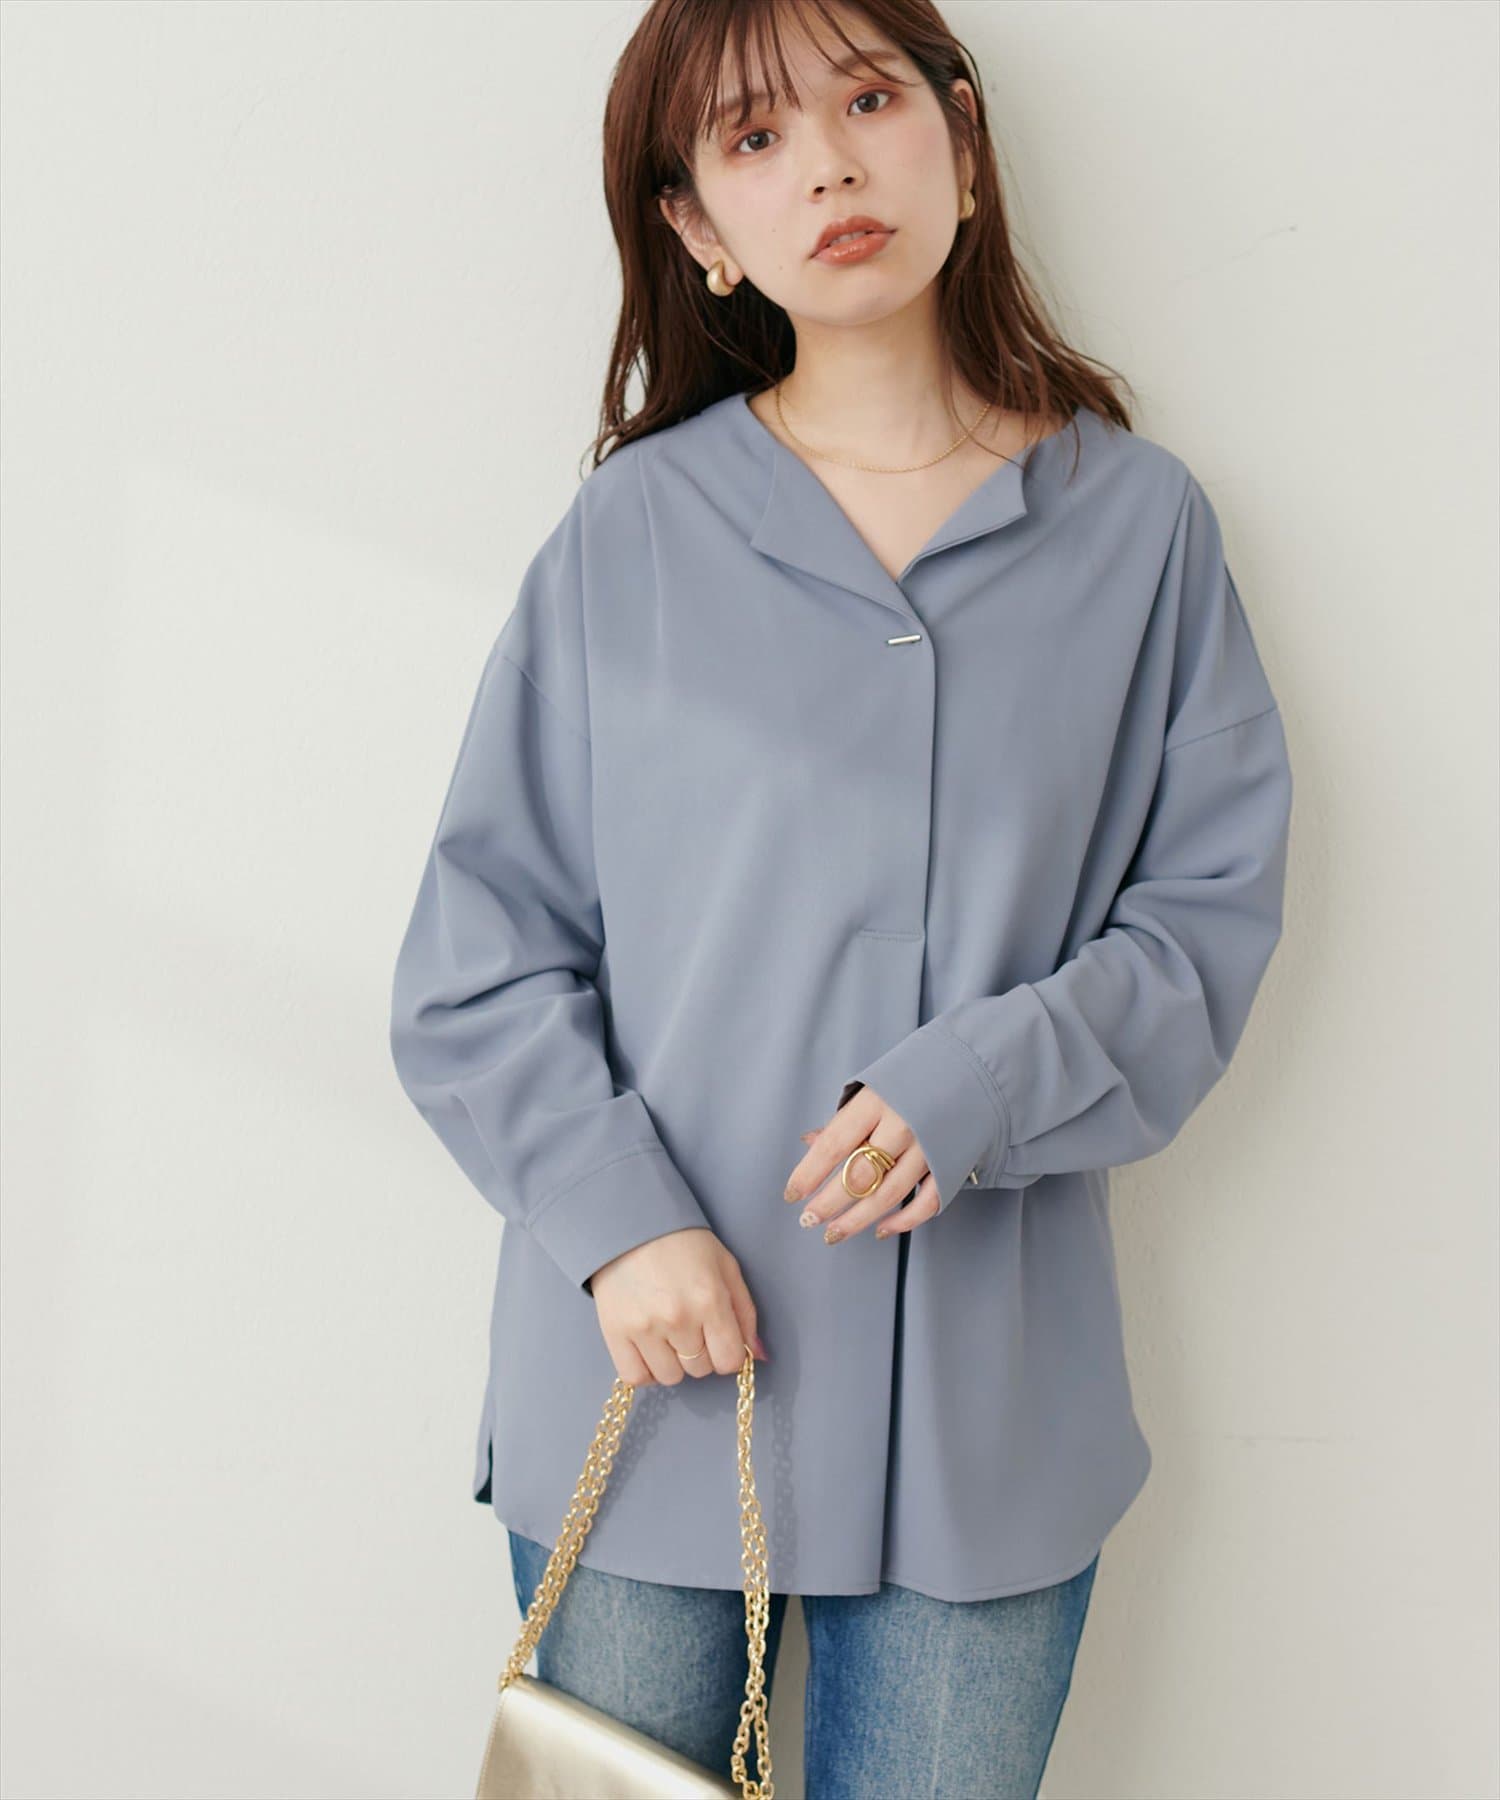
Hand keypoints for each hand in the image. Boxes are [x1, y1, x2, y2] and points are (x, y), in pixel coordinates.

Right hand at [588, 1227, 768, 1386]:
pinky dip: (644, 1370)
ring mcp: (644, 1327)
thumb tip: (758, 1355)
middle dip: (700, 1353)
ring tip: (666, 1334)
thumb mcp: (726, 1266)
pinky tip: (648, 1349)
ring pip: (670, 1377)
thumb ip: (745, 1313)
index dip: (727, 1353)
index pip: (729, 1361)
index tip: (718, 1340)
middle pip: (700, 1370)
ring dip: (672, 1362)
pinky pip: (636, 1377)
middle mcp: (679, 1318)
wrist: (631, 1223)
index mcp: (710, 1300)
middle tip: (690, 1327)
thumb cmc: (683, 1243)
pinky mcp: (615, 1332)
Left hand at [782, 1085, 939, 1244]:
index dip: (809, 1173)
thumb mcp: (874, 1089)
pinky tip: (881, 1229)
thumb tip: (809, 1143)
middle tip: (808, 1220)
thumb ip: (845, 1121)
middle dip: (829, 1203)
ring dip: (857, 1220)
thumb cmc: (913, 1079)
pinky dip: (904, 1221)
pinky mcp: (951, 1164)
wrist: (973, 1068)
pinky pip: (927, 1203)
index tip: (791, 1194)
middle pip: (858, 1175)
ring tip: (833, 1233)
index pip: (833, 1144)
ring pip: (888, 1195)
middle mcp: (902, 1124)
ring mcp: (929, 1147)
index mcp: (876, 1101)